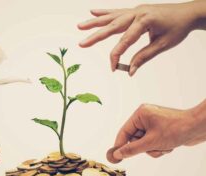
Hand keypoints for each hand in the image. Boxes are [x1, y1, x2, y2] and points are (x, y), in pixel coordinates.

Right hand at [78, 1, 205, 75]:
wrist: (188, 12)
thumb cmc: (178, 27)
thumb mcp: (163, 45)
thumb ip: (144, 57)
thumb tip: (131, 70)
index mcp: (145, 21)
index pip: (125, 42)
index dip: (116, 56)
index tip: (113, 68)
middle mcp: (137, 13)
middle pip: (112, 27)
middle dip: (95, 36)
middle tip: (82, 43)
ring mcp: (135, 10)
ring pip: (111, 17)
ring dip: (95, 22)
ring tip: (80, 26)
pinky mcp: (135, 10)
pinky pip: (116, 11)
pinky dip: (104, 13)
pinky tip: (93, 12)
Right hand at [107, 101, 205, 162]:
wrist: (198, 127)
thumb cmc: (176, 129)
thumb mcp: (151, 142)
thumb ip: (132, 149)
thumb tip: (118, 154)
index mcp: (140, 114)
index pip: (124, 131)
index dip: (119, 145)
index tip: (114, 156)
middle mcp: (145, 117)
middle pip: (135, 139)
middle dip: (145, 147)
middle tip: (153, 148)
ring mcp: (153, 123)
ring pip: (144, 143)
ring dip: (153, 148)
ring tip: (164, 146)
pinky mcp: (160, 129)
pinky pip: (152, 142)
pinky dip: (159, 147)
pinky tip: (169, 145)